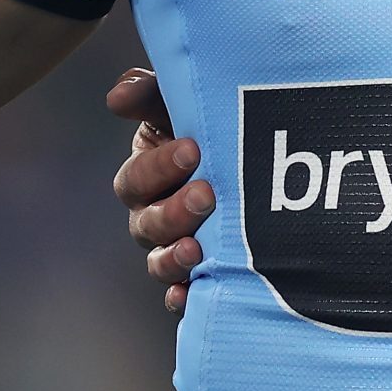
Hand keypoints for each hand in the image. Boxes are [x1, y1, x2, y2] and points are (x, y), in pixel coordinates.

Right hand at [107, 68, 211, 313]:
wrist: (272, 159)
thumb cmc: (220, 125)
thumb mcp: (187, 104)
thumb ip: (154, 94)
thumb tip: (119, 95)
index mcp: (148, 174)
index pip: (136, 178)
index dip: (158, 166)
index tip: (194, 148)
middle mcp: (154, 215)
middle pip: (147, 224)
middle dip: (174, 210)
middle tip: (207, 193)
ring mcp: (176, 246)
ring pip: (160, 261)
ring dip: (174, 257)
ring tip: (196, 247)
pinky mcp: (202, 274)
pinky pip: (183, 293)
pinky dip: (183, 296)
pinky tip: (189, 295)